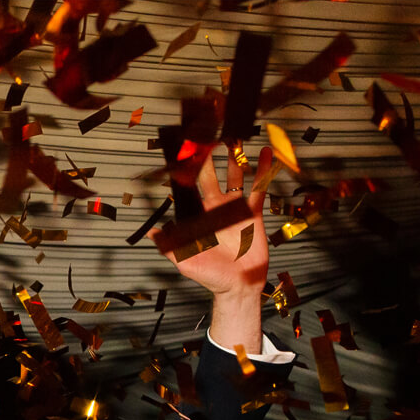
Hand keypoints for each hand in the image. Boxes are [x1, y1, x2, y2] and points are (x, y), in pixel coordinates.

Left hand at [151, 144, 272, 351]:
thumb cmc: (209, 276)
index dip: (187, 169)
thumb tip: (152, 233)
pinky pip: (259, 188)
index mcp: (198, 215)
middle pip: (211, 174)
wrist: (238, 286)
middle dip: (208, 155)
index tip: (184, 150)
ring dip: (235, 157)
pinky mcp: (254, 212)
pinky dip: (264, 171)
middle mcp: (216, 207)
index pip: (190, 186)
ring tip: (235, 136)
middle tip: (207, 133)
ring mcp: (235, 207)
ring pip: (235, 176)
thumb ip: (170, 246)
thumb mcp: (185, 261)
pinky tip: (267, 153)